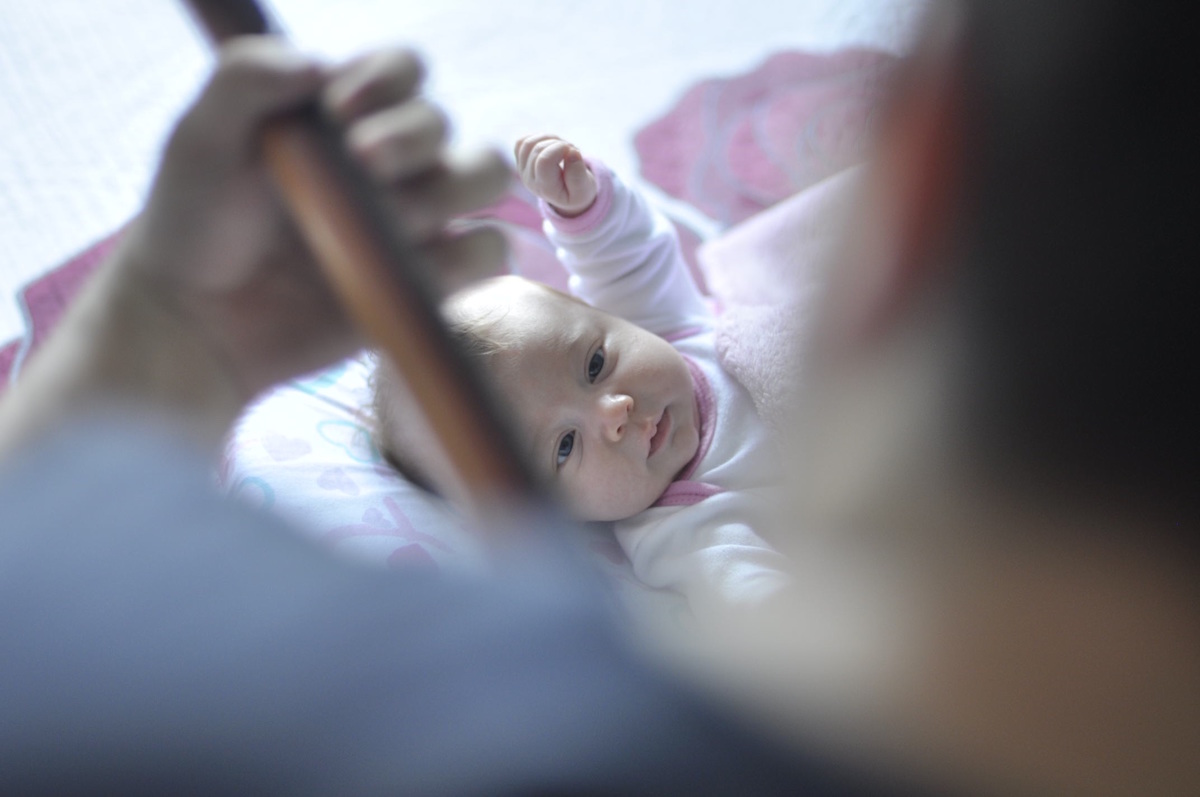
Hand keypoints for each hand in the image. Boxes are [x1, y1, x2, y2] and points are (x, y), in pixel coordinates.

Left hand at [0, 38, 511, 456]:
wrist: (199, 319)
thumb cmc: (196, 220)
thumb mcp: (201, 134)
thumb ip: (247, 77)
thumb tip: (319, 65)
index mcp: (346, 114)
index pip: (405, 70)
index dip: (388, 81)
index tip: (339, 112)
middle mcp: (393, 161)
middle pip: (448, 124)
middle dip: (413, 138)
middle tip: (362, 164)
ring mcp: (416, 220)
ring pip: (484, 178)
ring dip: (444, 191)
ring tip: (387, 222)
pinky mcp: (430, 281)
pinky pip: (486, 254)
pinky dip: (464, 255)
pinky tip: (411, 265)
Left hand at [514, 134, 597, 216]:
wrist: (568, 195)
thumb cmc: (578, 190)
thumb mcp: (584, 189)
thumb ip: (578, 175)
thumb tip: (572, 152)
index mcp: (545, 188)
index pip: (544, 161)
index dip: (560, 148)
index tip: (573, 151)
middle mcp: (530, 180)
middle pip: (538, 149)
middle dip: (558, 143)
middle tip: (572, 151)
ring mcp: (522, 170)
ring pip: (528, 143)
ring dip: (549, 139)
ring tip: (562, 147)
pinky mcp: (520, 161)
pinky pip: (522, 141)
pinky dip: (538, 138)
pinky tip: (551, 146)